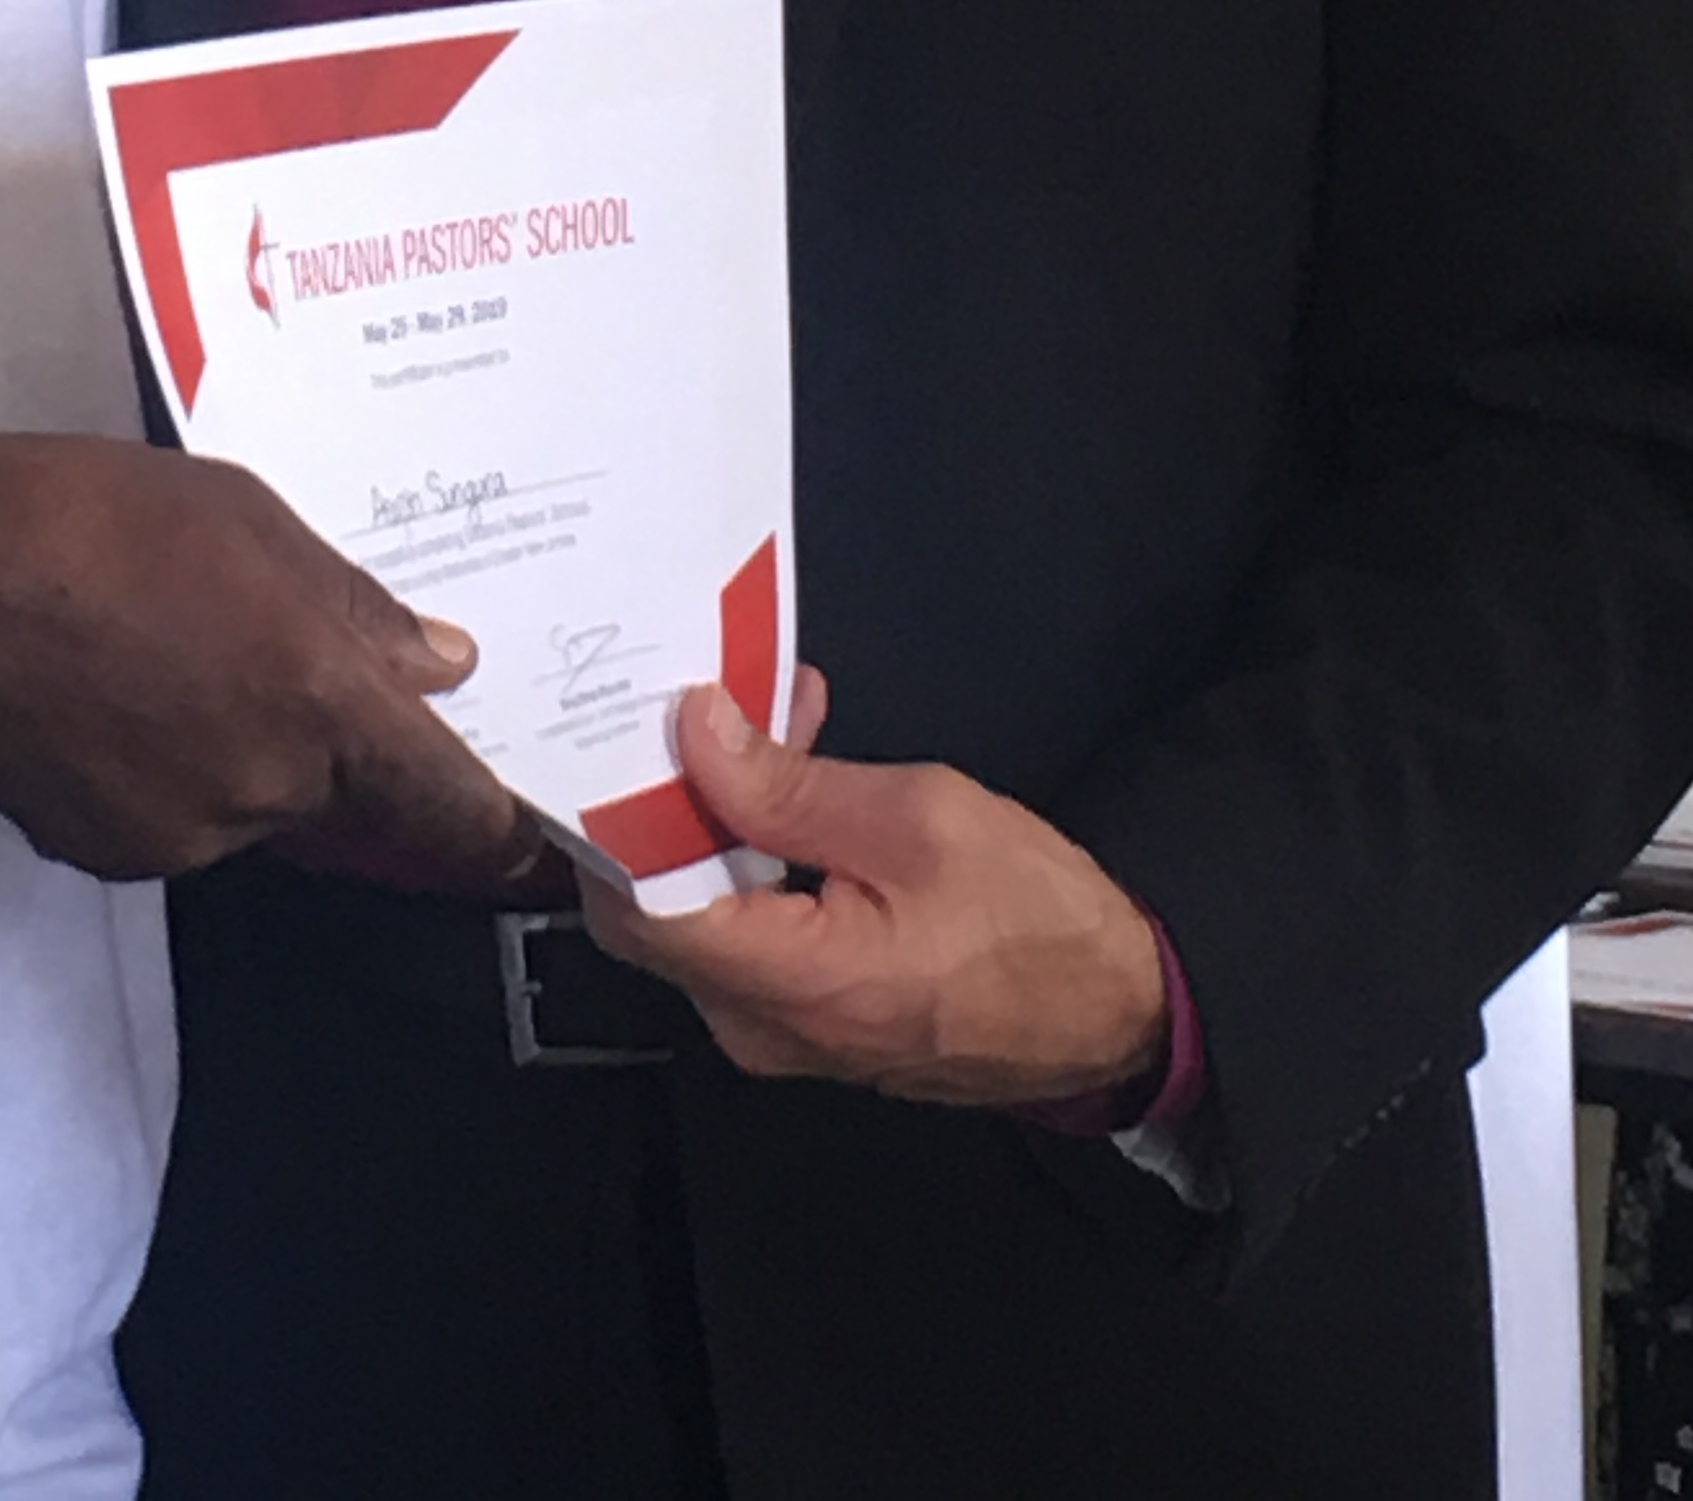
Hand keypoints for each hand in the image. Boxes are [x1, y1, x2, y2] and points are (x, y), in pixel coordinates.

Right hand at [0, 435, 538, 890]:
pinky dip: (161, 765)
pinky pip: (170, 814)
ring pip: (251, 802)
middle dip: (330, 742)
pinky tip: (107, 687)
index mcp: (320, 701)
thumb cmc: (87, 516)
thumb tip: (437, 663)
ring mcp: (179, 834)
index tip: (535, 838)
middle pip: (344, 797)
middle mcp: (265, 789)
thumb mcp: (245, 514)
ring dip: (238, 746)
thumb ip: (352, 602)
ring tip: (163, 644)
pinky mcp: (100, 850)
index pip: (450, 808)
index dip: (500, 829)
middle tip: (271, 652)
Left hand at [581, 680, 1167, 1109]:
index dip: (617, 813)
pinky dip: (749, 853)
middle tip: (712, 704)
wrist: (1118, 1009)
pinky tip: (792, 780)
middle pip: (654, 909)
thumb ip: (790, 784)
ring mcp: (782, 1033)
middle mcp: (762, 1029)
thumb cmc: (1033, 918)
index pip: (637, 907)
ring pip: (698, 913)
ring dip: (715, 813)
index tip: (627, 728)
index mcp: (791, 987)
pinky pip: (742, 932)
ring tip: (772, 719)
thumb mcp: (917, 820)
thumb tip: (693, 731)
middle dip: (669, 798)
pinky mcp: (807, 1018)